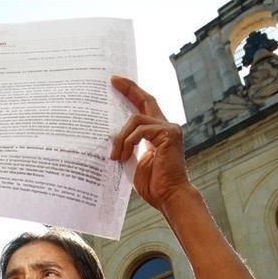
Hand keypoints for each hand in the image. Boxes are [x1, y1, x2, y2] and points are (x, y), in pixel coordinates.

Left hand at [110, 76, 192, 211]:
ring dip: (120, 137)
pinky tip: (123, 156)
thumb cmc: (153, 185)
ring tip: (114, 155)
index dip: (131, 93)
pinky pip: (141, 131)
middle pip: (145, 100)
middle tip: (112, 81)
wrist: (168, 197)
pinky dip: (128, 142)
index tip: (116, 83)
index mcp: (157, 133)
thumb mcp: (132, 162)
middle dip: (128, 89)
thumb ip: (125, 147)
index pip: (144, 107)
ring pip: (136, 119)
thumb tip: (107, 138)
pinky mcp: (169, 134)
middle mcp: (165, 127)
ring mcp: (169, 129)